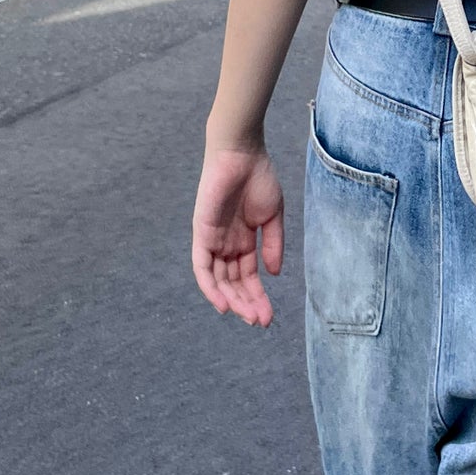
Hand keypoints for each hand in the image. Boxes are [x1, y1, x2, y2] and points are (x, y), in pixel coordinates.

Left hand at [192, 146, 284, 327]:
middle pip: (233, 282)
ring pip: (218, 279)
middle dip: (247, 303)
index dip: (257, 296)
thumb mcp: (272, 215)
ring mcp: (213, 240)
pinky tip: (223, 303)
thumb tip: (274, 274)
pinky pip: (202, 266)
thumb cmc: (259, 178)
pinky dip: (210, 287)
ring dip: (232, 299)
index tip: (268, 316)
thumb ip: (273, 244)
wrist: (242, 153)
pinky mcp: (201, 233)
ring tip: (247, 316)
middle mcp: (226, 244)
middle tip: (261, 321)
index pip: (247, 276)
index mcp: (243, 240)